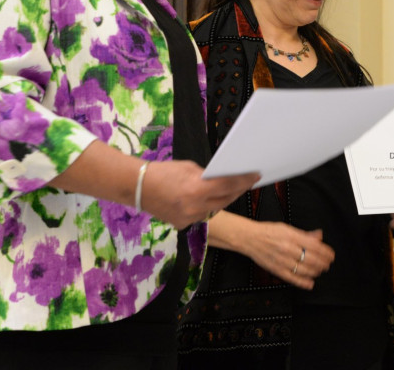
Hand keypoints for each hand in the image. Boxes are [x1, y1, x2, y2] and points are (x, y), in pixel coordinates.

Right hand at [142, 161, 259, 228]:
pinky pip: (201, 216)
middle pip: (225, 200)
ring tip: (228, 190)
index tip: (255, 176)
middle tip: (246, 182)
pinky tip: (205, 200)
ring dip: (222, 200)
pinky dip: (205, 207)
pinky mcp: (183, 225)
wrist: (138, 188)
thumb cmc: (163, 172)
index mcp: (197, 189)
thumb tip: (221, 180)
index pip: (228, 185)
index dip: (244, 180)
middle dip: (237, 191)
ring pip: (214, 210)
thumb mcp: (189, 168)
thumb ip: (207, 176)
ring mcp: (189, 219)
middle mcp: (195, 207)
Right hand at [247, 224, 334, 289]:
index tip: (330, 255)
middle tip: (328, 264)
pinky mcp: (277, 270)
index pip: (315, 246)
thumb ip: (304, 234)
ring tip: (321, 271)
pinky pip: (292, 278)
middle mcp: (288, 249)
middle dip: (323, 263)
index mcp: (292, 236)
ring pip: (304, 270)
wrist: (249, 238)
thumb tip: (319, 236)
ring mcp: (282, 261)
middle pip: (312, 259)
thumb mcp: (287, 228)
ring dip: (316, 272)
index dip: (325, 252)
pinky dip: (303, 282)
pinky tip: (310, 283)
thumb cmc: (268, 232)